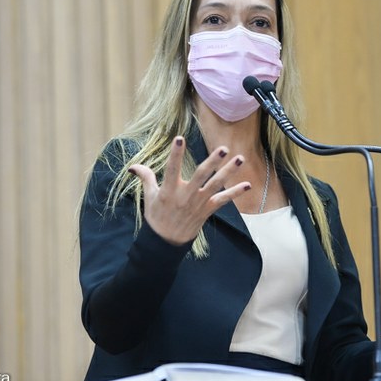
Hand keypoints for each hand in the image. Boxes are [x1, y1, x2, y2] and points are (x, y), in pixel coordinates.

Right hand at [128, 136, 249, 245]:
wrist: (166, 241)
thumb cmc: (156, 216)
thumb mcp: (149, 197)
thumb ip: (145, 178)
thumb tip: (133, 166)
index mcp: (169, 190)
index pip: (171, 168)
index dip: (175, 154)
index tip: (179, 138)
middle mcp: (185, 195)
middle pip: (201, 175)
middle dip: (213, 162)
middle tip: (223, 149)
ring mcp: (198, 203)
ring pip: (216, 184)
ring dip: (229, 172)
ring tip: (240, 159)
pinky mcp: (207, 210)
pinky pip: (223, 200)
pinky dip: (235, 193)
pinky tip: (247, 185)